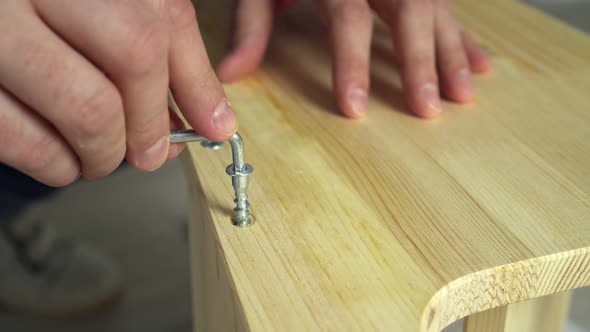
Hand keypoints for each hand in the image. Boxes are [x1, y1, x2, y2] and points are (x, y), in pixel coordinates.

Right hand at [0, 0, 236, 186]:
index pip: (159, 23)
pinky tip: (63, 161)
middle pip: (135, 55)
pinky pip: (22, 138)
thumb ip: (160, 47)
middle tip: (150, 151)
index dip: (195, 86)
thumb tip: (214, 118)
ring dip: (107, 152)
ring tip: (103, 157)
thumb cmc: (36, 10)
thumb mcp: (99, 6)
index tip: (212, 127)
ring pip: (87, 107)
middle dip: (152, 122)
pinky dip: (56, 165)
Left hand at [216, 0, 491, 117]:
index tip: (355, 107)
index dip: (353, 64)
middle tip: (427, 108)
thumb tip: (234, 74)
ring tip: (464, 95)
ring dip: (452, 53)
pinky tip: (481, 64)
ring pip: (437, 9)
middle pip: (409, 12)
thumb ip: (252, 25)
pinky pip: (448, 7)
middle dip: (419, 62)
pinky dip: (464, 37)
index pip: (349, 20)